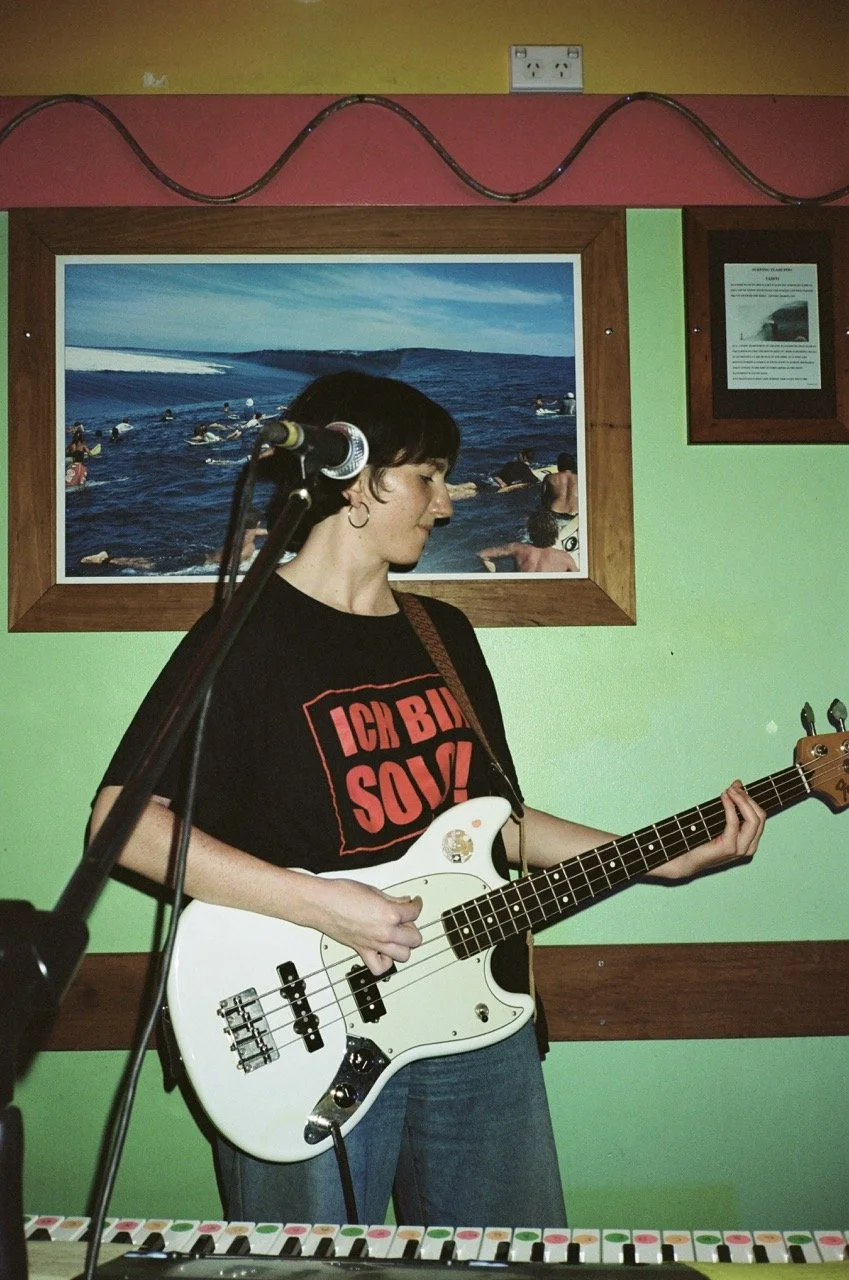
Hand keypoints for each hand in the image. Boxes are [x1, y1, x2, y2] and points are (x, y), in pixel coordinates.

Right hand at [307, 876, 422, 974]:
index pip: (414, 912)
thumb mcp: (373, 890)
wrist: (321, 903)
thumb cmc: (340, 893)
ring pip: (404, 956)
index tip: (414, 903)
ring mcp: (374, 945)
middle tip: (405, 920)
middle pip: (414, 938)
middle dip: (412, 927)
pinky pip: (380, 967)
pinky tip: (384, 952)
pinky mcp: (362, 951)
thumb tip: (403, 901)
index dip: (416, 905)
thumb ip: (392, 899)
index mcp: (389, 914)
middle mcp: (384, 932)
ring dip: (403, 946)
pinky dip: (385, 962)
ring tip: (397, 936)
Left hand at [652, 780, 765, 880]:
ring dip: (741, 800)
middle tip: (733, 787)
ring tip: (729, 791)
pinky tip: (724, 798)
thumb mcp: (720, 820)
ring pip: (753, 819)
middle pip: (759, 816)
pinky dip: (730, 807)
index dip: (750, 798)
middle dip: (747, 798)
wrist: (687, 859)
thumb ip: (732, 805)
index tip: (737, 786)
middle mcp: (749, 846)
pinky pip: (734, 822)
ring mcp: (740, 848)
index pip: (760, 816)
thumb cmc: (702, 839)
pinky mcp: (729, 847)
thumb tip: (737, 785)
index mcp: (750, 841)